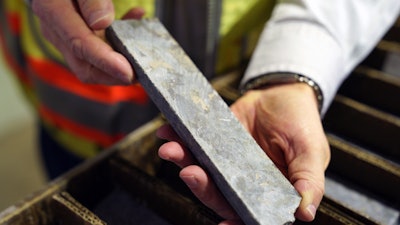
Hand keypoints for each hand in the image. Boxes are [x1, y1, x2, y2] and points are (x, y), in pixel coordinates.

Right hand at [32, 0, 143, 84]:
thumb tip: (102, 23)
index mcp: (52, 10)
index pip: (80, 44)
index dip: (105, 61)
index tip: (128, 72)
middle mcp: (56, 29)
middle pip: (84, 66)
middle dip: (115, 75)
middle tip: (141, 73)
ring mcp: (65, 37)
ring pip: (94, 64)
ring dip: (121, 62)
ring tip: (143, 52)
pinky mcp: (77, 38)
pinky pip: (100, 51)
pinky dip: (120, 46)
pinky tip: (136, 23)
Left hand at [157, 83, 329, 222]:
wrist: (282, 91)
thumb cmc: (302, 123)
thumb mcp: (311, 151)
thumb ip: (308, 181)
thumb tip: (305, 213)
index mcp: (268, 191)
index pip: (249, 213)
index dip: (235, 221)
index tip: (223, 224)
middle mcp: (243, 181)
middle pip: (218, 193)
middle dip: (202, 186)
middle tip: (190, 173)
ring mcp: (225, 161)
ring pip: (201, 170)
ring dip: (184, 162)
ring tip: (172, 149)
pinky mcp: (213, 140)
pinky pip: (194, 143)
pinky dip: (179, 138)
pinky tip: (168, 132)